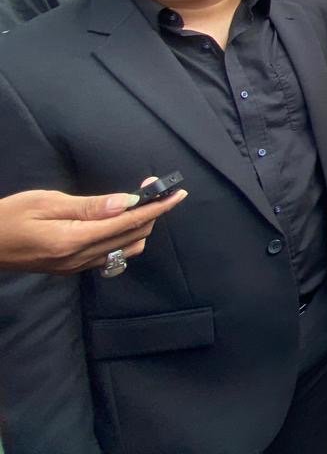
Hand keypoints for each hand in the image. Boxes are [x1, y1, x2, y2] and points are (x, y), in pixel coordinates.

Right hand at [0, 181, 186, 273]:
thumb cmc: (8, 217)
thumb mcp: (47, 203)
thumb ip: (90, 206)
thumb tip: (126, 203)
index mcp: (74, 241)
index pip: (129, 223)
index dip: (156, 208)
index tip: (177, 194)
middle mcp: (79, 259)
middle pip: (133, 237)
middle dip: (151, 212)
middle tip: (157, 189)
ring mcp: (76, 267)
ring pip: (126, 249)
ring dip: (141, 226)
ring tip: (143, 203)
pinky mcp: (71, 268)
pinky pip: (110, 257)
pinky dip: (125, 239)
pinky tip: (123, 223)